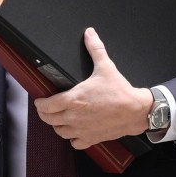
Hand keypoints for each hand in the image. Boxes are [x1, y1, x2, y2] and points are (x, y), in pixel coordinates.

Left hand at [33, 27, 153, 149]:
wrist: (135, 110)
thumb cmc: (119, 91)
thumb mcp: (105, 66)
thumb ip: (95, 49)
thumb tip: (89, 34)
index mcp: (73, 100)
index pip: (46, 106)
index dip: (40, 103)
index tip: (39, 100)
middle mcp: (73, 117)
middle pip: (49, 120)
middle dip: (45, 113)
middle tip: (46, 108)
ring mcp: (81, 130)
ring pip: (60, 132)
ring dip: (57, 125)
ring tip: (59, 118)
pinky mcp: (91, 138)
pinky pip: (74, 143)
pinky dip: (72, 138)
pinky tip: (75, 131)